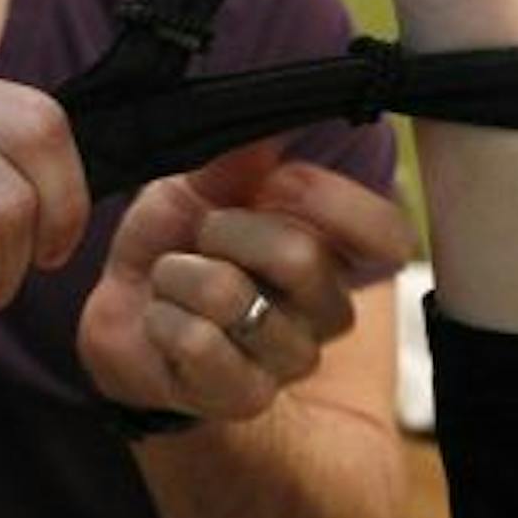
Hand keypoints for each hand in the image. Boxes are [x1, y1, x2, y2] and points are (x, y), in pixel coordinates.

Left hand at [79, 142, 413, 421]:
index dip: (329, 200)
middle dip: (226, 230)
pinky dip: (163, 319)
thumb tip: (273, 121)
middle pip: (303, 257)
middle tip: (201, 236)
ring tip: (172, 281)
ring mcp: (290, 359)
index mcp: (334, 250)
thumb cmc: (179, 244)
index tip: (273, 183)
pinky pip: (201, 344)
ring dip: (182, 276)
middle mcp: (327, 309)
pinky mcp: (245, 396)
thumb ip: (240, 158)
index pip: (389, 235)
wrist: (128, 313)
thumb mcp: (202, 185)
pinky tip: (162, 322)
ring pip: (237, 299)